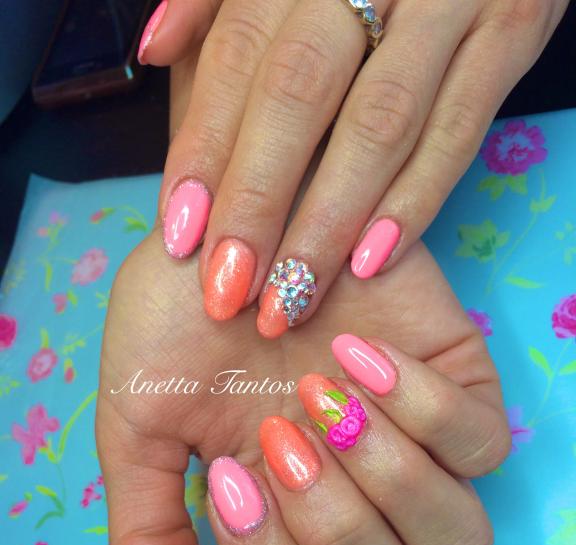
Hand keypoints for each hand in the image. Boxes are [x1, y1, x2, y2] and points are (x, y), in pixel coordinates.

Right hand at [96, 231, 509, 544]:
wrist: (225, 218)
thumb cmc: (181, 318)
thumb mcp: (138, 428)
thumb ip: (149, 540)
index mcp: (285, 525)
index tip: (230, 472)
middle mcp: (360, 502)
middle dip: (332, 530)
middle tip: (280, 437)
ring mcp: (418, 449)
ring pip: (458, 540)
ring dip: (384, 480)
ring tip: (323, 396)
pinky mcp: (462, 387)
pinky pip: (485, 446)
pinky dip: (424, 413)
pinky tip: (360, 357)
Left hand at [140, 0, 566, 335]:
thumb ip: (219, 4)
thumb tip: (155, 47)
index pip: (240, 55)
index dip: (206, 146)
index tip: (180, 232)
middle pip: (300, 93)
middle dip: (257, 198)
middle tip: (227, 286)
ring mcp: (449, 3)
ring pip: (378, 125)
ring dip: (327, 221)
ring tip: (289, 297)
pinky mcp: (508, 36)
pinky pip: (457, 132)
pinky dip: (414, 201)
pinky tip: (371, 262)